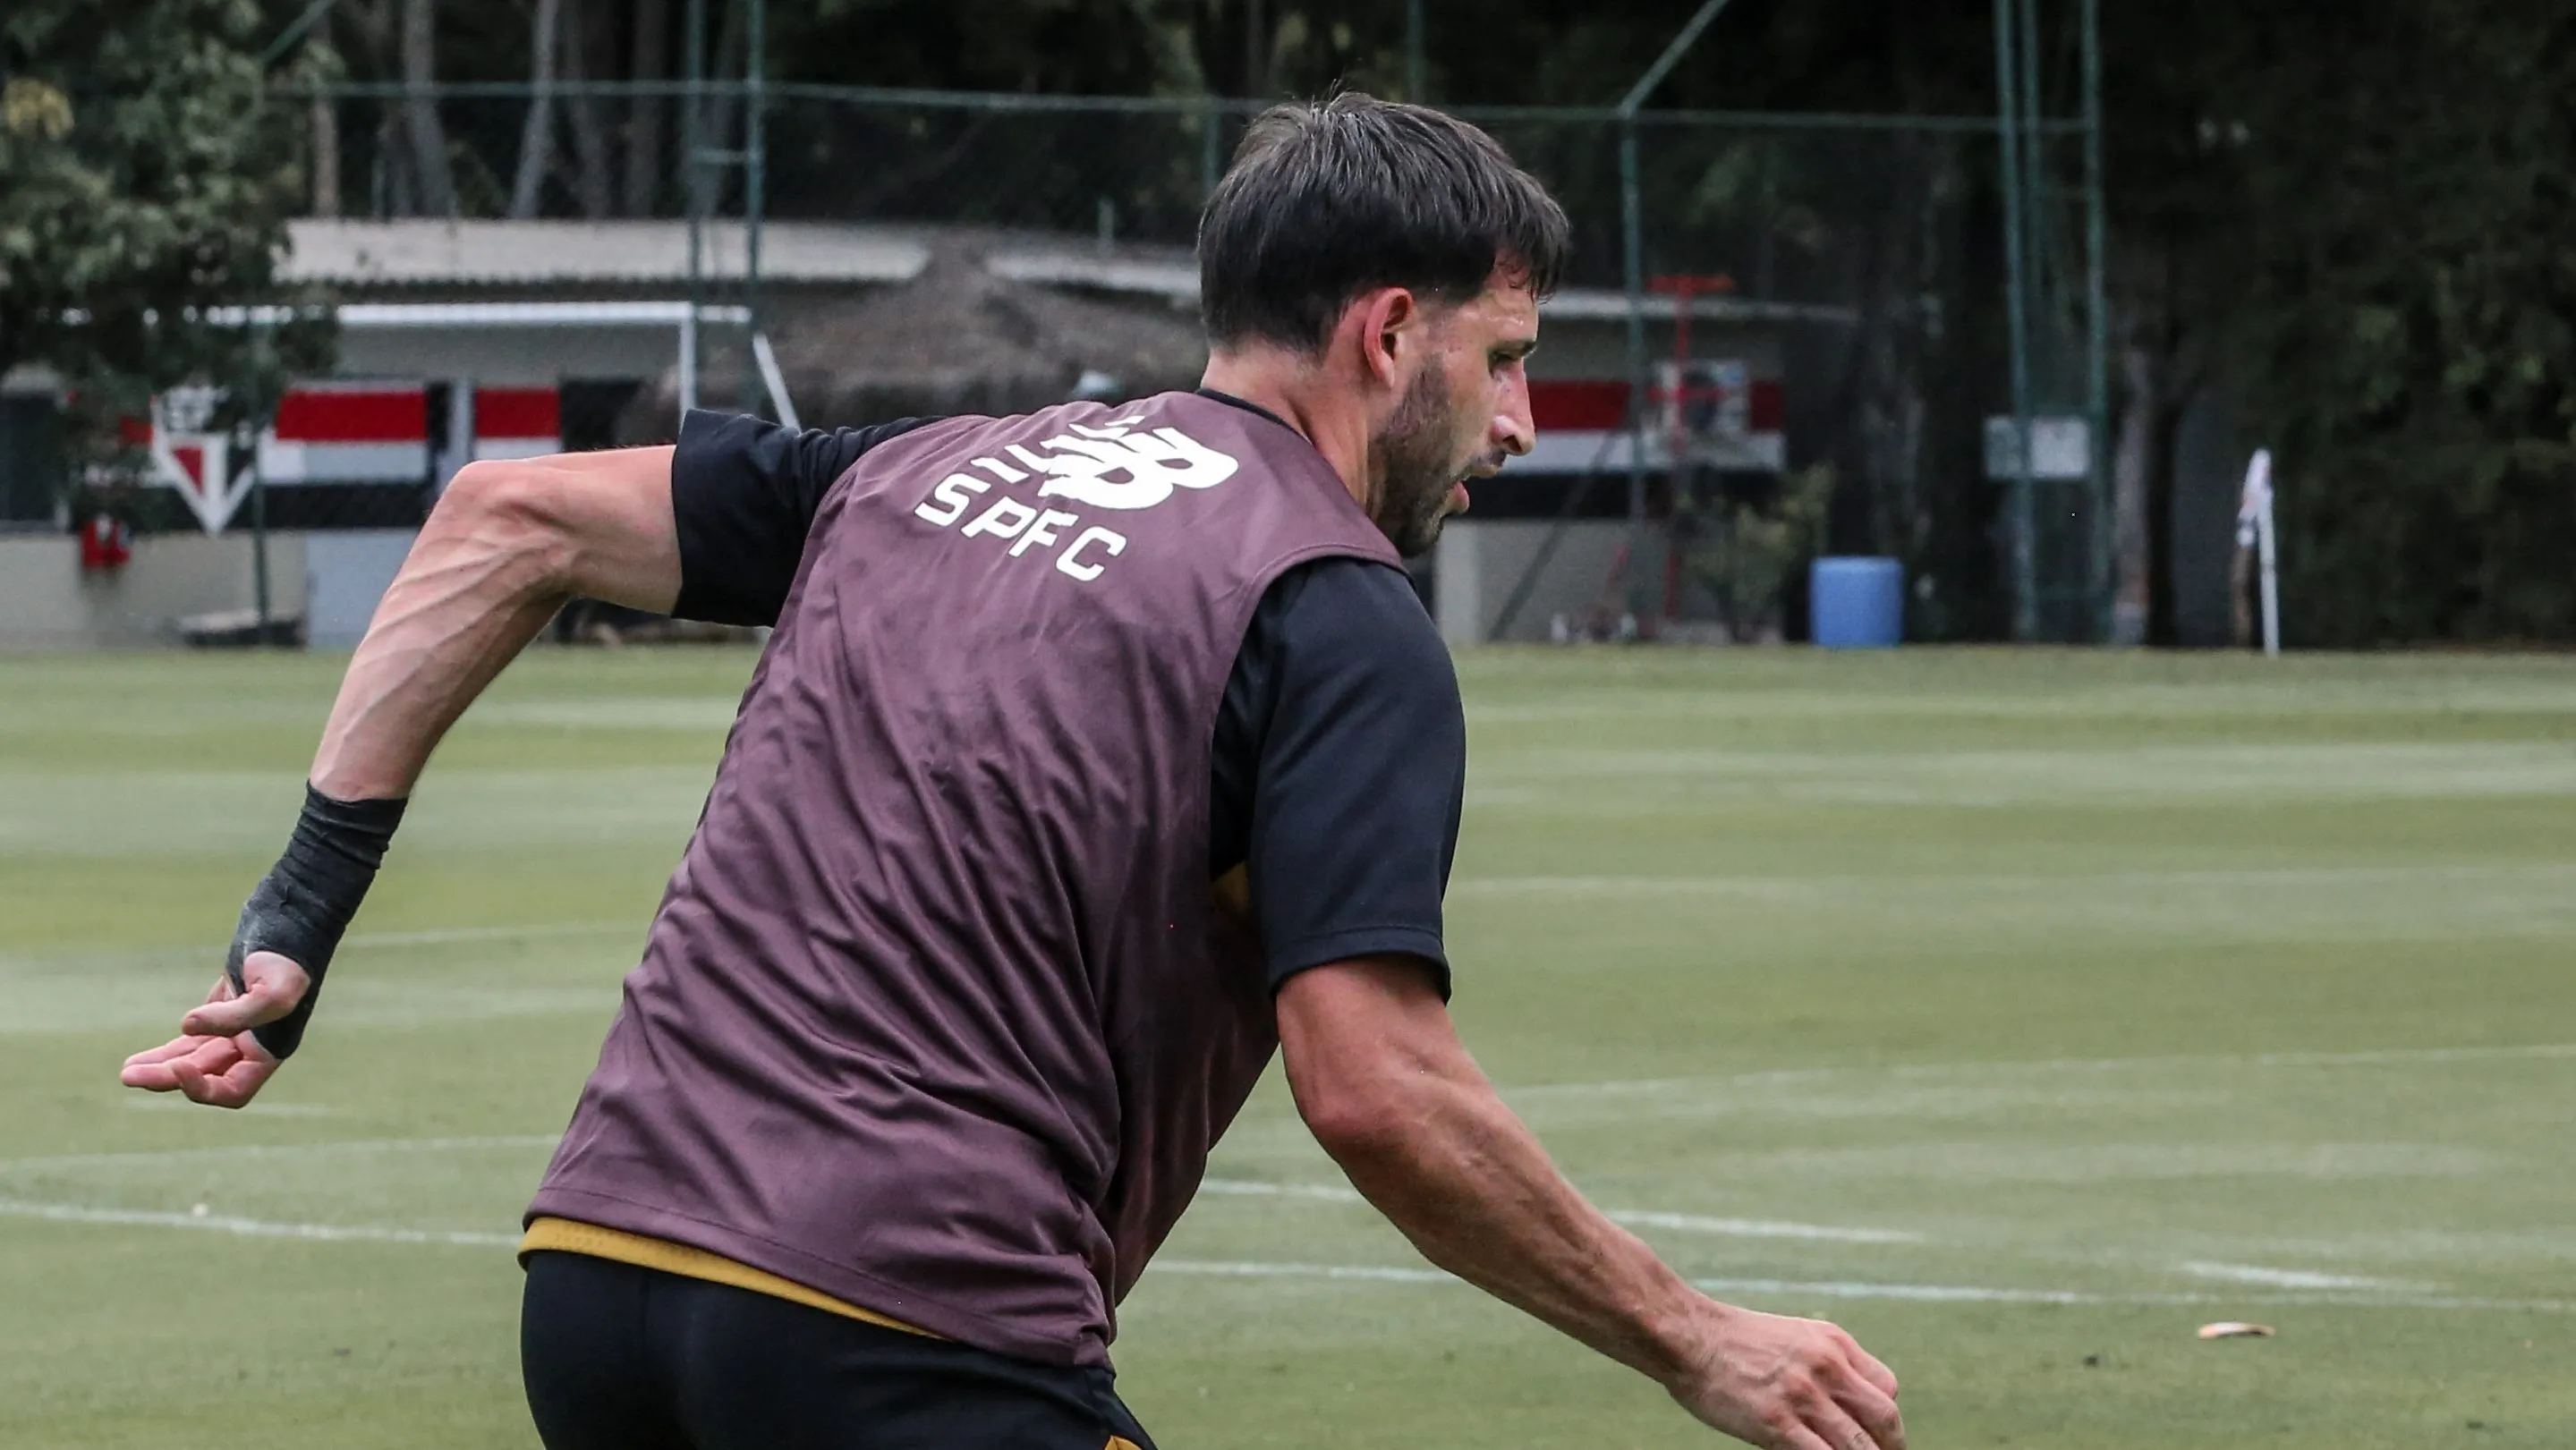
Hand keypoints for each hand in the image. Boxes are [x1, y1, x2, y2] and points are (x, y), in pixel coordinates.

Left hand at [118, 951, 310, 1108]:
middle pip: (205, 1078)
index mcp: (269, 1052)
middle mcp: (251, 1049)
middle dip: (167, 1078)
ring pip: (192, 1063)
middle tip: (129, 1076)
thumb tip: (187, 1027)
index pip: (233, 1090)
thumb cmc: (287, 961)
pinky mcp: (216, 1014)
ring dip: (160, 1069)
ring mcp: (233, 1033)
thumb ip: (235, 1016)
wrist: (287, 925)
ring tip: (127, 1072)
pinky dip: (165, 1053)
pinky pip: (188, 1044)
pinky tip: (139, 1060)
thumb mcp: (273, 991)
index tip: (177, 1066)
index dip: (203, 1086)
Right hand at [1666, 1304, 1903, 1449]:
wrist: (1689, 1336)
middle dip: (1890, 1448)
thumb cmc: (1733, 1342)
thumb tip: (1842, 1407)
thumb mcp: (1792, 1337)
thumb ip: (1822, 1365)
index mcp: (1833, 1342)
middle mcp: (1827, 1366)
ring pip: (1858, 1445)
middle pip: (1884, 1418)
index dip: (1884, 1418)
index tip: (1874, 1436)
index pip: (1887, 1387)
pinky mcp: (1777, 1421)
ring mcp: (1803, 1395)